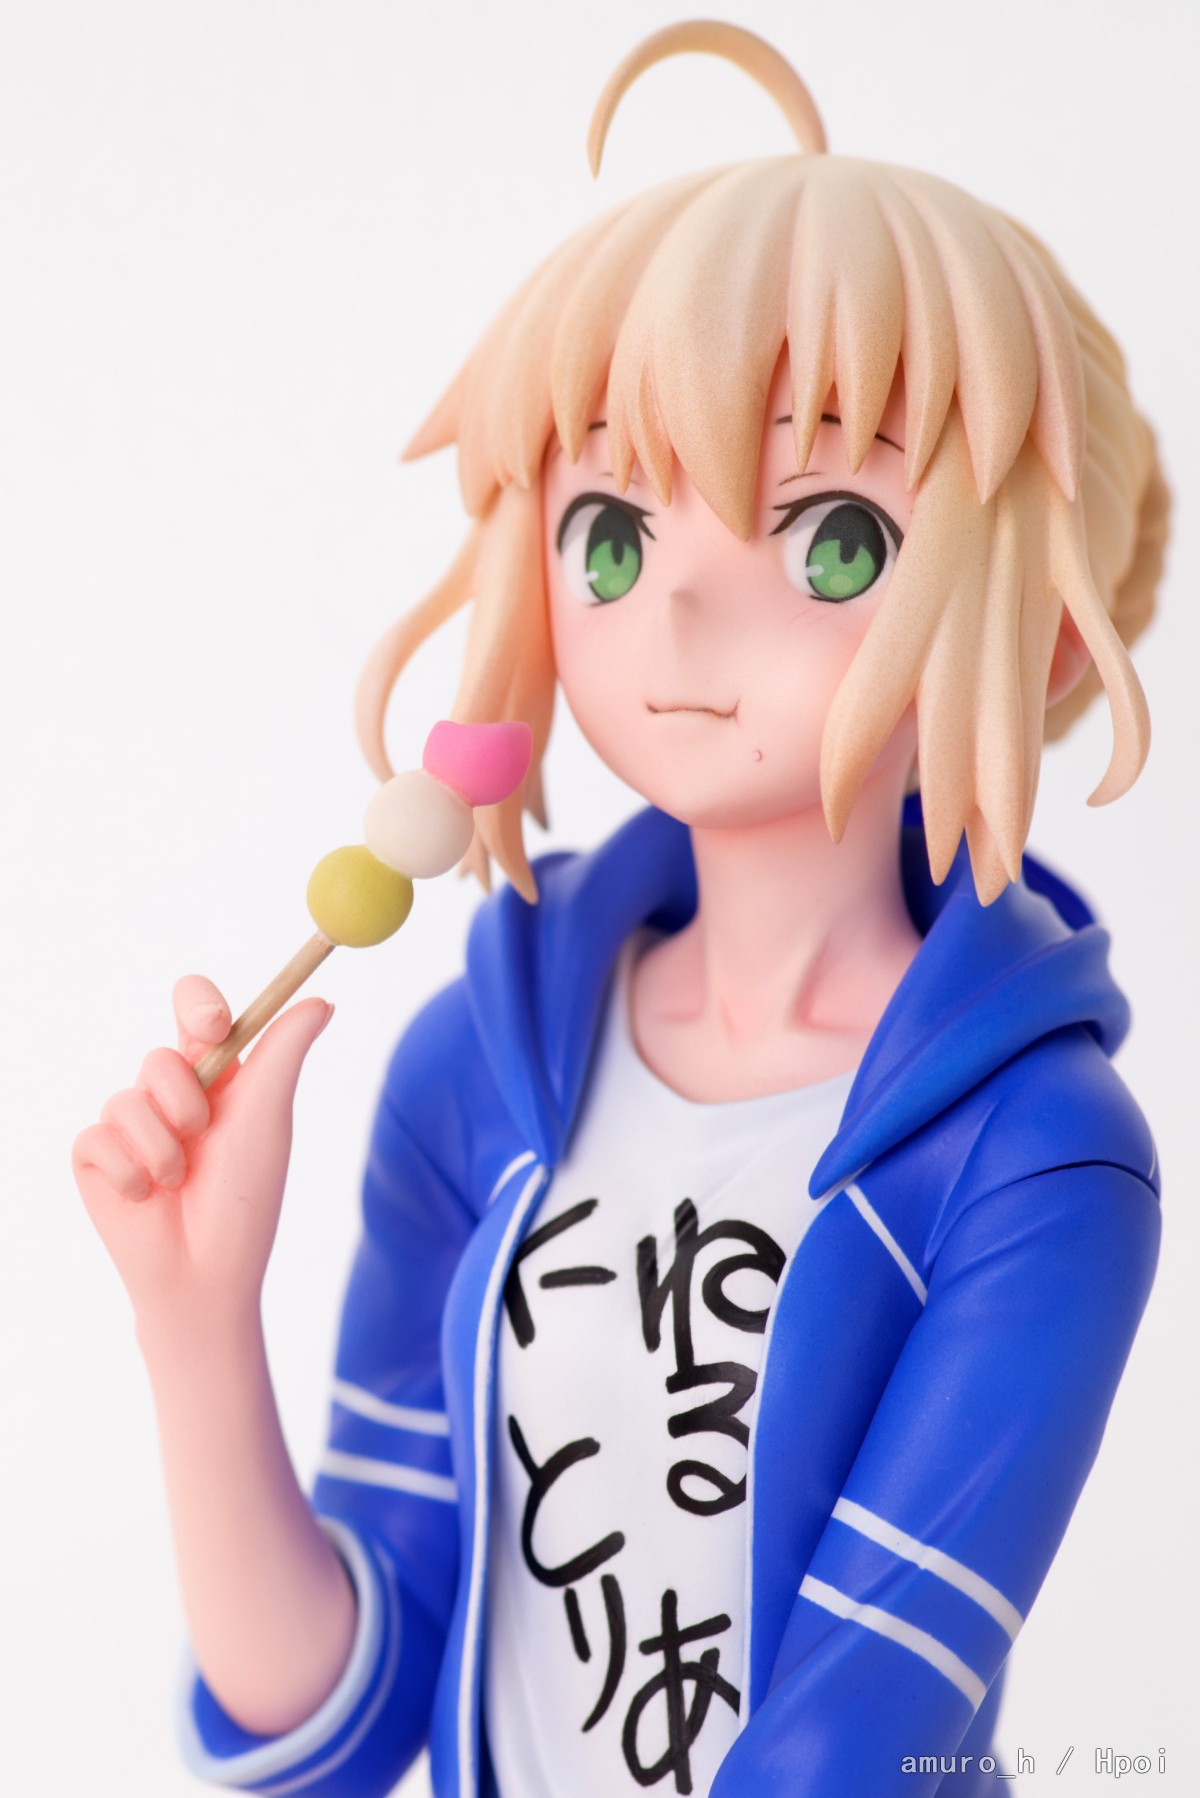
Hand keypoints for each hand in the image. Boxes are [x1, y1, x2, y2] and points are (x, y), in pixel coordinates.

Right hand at [73, 977, 331, 1346]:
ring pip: (126, 1100)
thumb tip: (322, 1001)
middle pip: (159, 1057)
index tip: (213, 1028)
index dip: (198, 1004)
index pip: (195, 1009)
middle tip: (202, 1134)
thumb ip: (284, 1053)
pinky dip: (130, 1173)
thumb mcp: (267, 1117)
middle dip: (184, 1101)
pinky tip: (147, 1198)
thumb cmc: (245, 1197)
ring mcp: (128, 1124)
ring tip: (179, 1182)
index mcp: (214, 1076)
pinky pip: (97, 1137)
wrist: (206, 1272)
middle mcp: (168, 1094)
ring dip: (163, 1149)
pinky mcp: (95, 1156)